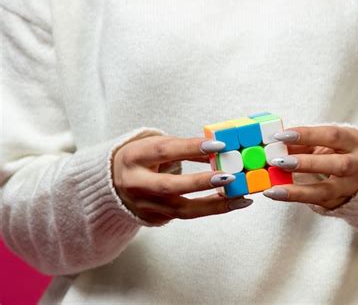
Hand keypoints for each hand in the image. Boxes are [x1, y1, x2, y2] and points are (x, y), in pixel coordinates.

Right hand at [112, 135, 252, 224]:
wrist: (111, 184)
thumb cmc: (142, 159)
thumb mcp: (156, 146)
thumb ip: (184, 148)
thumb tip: (218, 149)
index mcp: (134, 157)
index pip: (165, 151)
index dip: (191, 148)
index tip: (218, 145)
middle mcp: (135, 183)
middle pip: (169, 186)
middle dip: (201, 182)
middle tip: (229, 177)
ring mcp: (144, 205)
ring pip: (182, 209)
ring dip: (214, 205)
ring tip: (241, 199)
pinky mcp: (154, 218)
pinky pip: (186, 215)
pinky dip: (210, 209)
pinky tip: (230, 202)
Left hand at [263, 126, 357, 209]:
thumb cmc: (337, 150)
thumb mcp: (324, 141)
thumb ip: (302, 142)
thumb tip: (274, 144)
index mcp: (353, 141)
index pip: (332, 136)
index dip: (306, 135)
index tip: (281, 136)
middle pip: (337, 165)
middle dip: (306, 163)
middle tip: (280, 162)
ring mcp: (351, 187)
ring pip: (327, 191)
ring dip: (298, 190)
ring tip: (274, 189)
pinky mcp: (340, 203)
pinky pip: (317, 203)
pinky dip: (296, 198)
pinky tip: (277, 194)